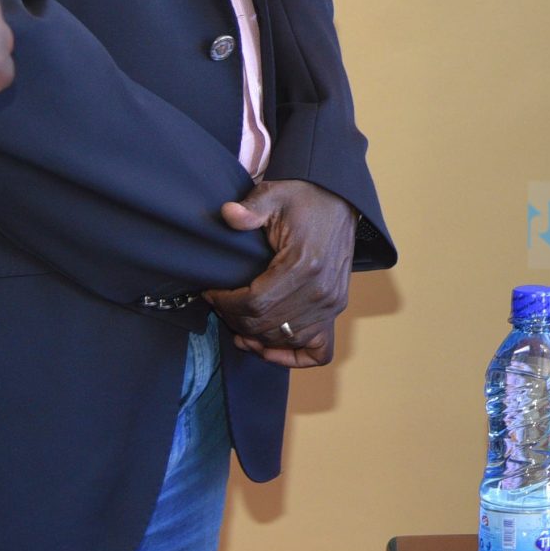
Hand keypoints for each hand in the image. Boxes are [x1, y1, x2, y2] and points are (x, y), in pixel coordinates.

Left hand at [205, 179, 357, 367]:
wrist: (338, 199)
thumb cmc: (304, 199)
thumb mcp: (274, 195)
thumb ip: (251, 208)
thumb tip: (229, 214)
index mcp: (304, 265)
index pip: (254, 304)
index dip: (225, 304)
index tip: (211, 293)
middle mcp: (321, 291)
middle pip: (265, 326)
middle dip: (234, 320)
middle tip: (220, 304)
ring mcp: (332, 304)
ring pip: (283, 340)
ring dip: (255, 337)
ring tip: (236, 323)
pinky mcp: (336, 308)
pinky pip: (317, 351)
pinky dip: (291, 355)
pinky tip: (268, 345)